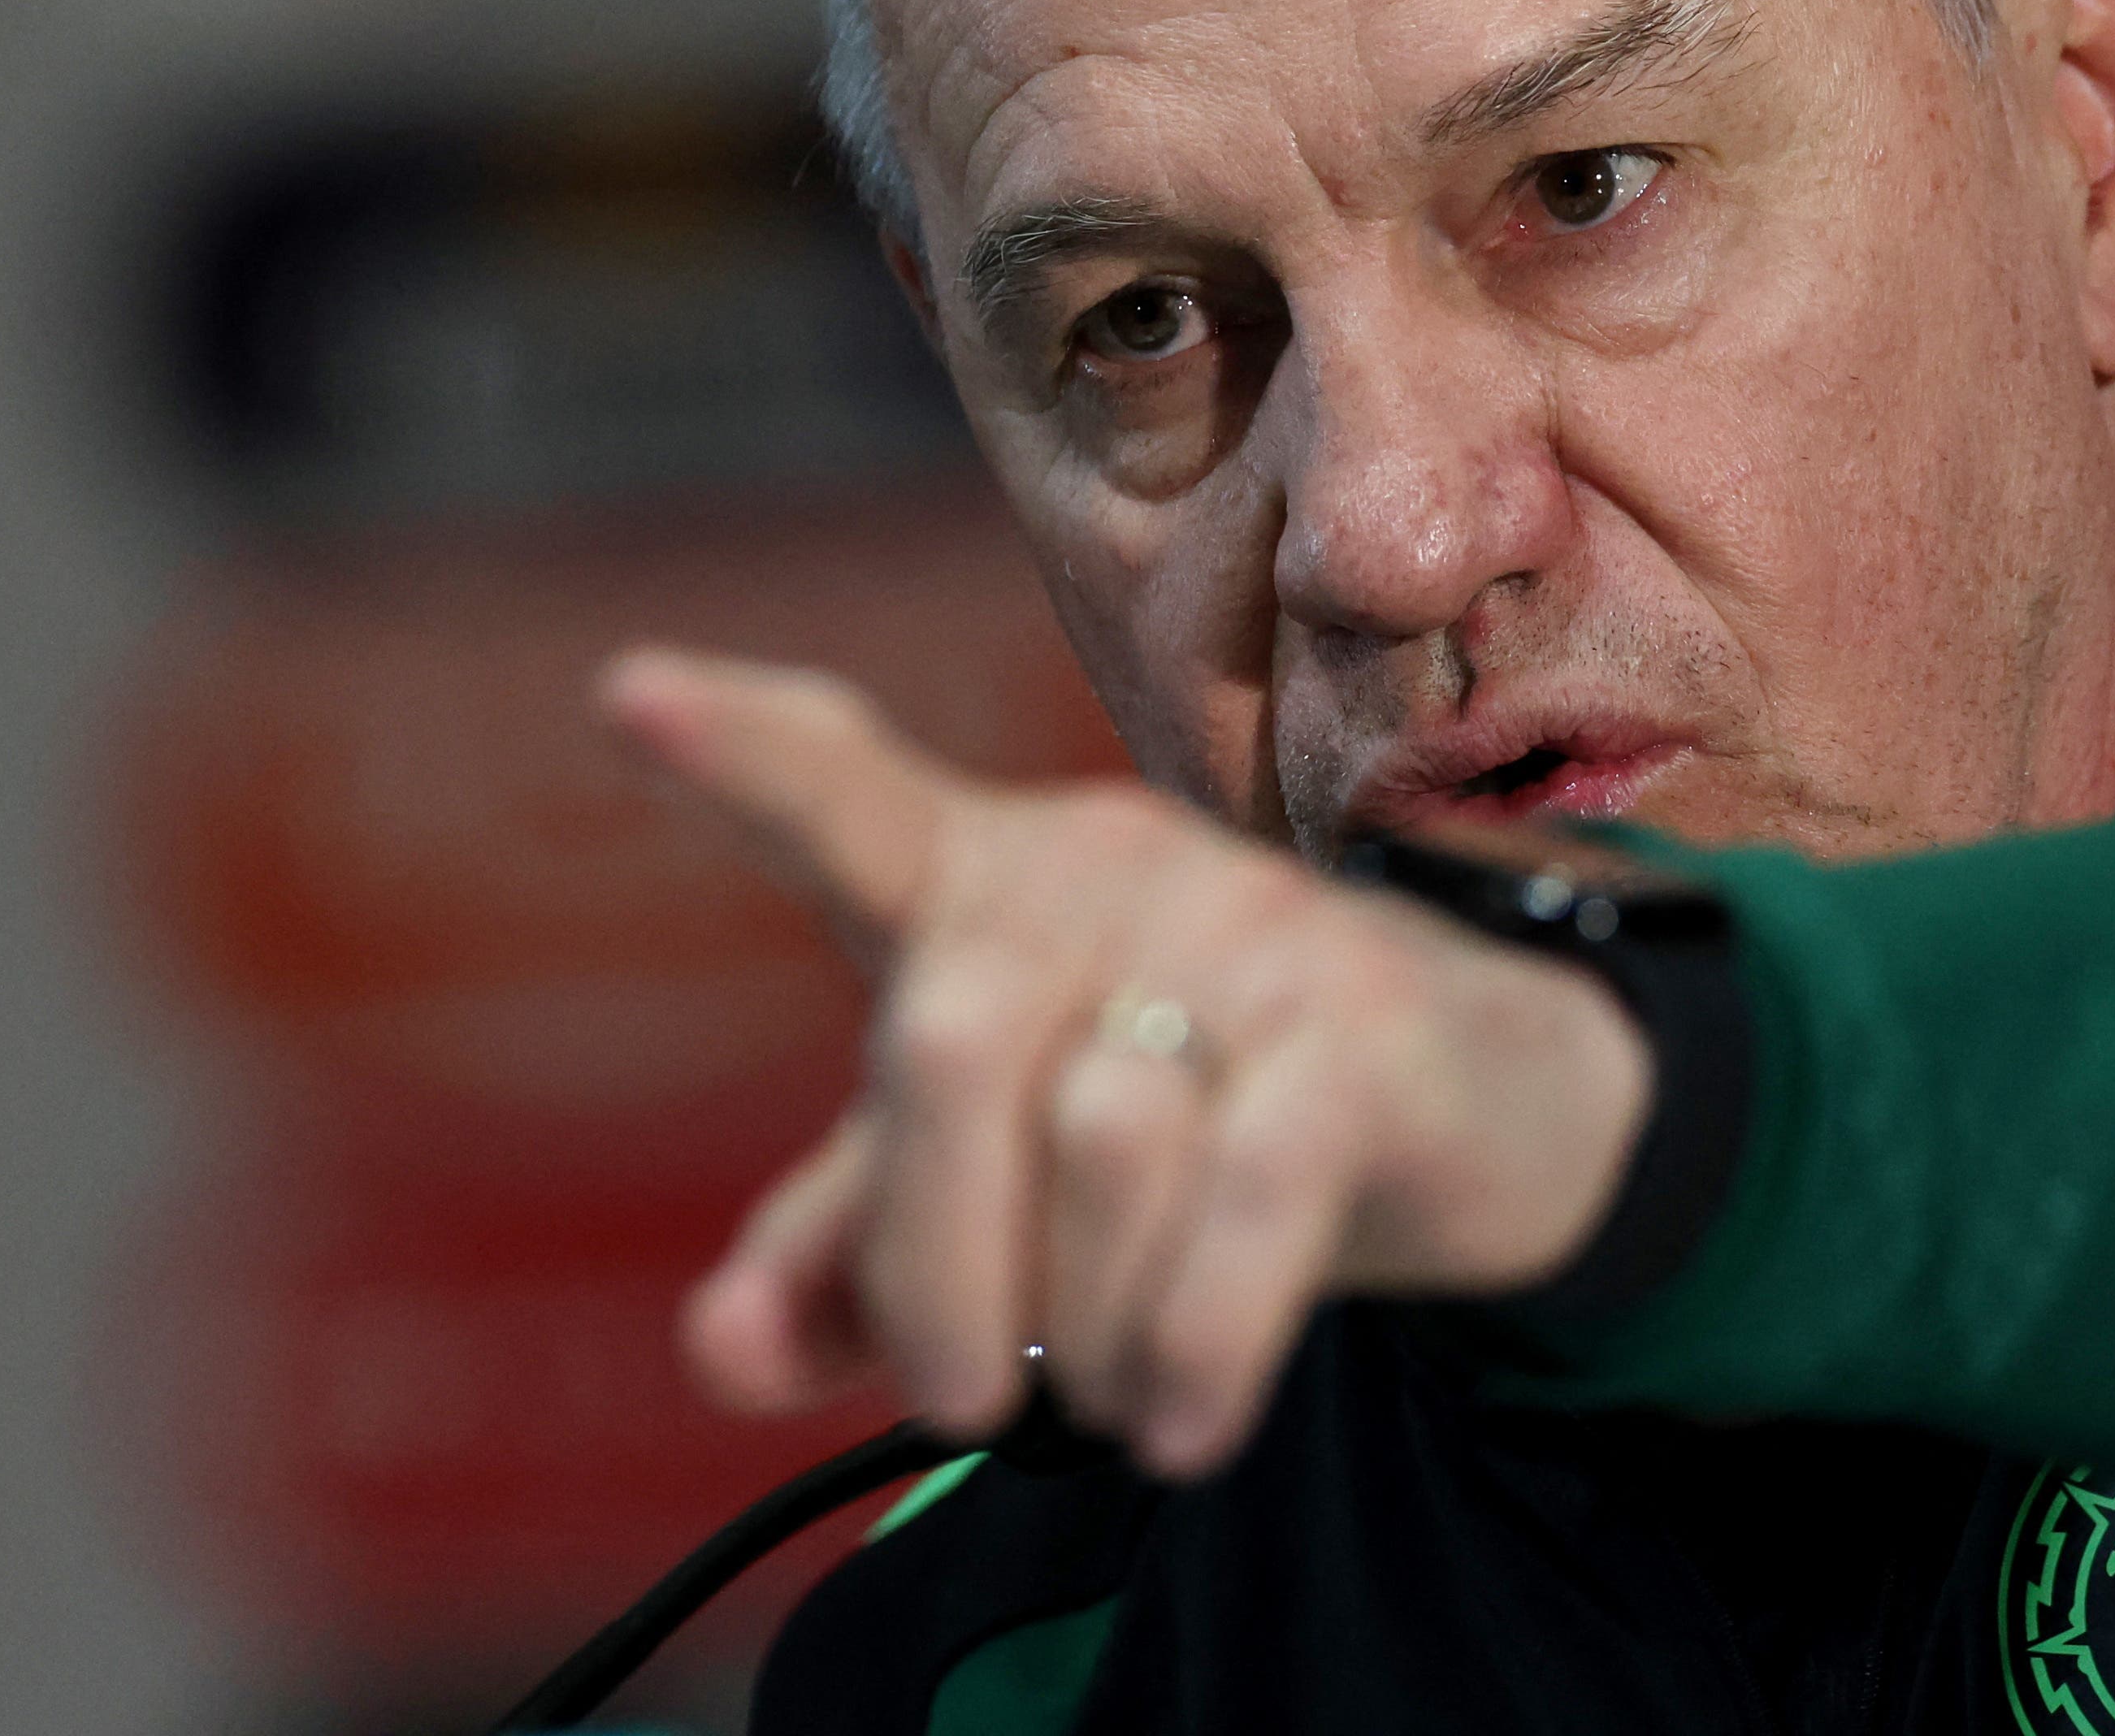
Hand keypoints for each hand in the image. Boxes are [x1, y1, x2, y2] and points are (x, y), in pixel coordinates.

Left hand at [598, 648, 1654, 1477]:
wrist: (1484, 1101)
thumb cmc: (1198, 1120)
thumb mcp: (1009, 1187)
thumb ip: (850, 1257)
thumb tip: (723, 1346)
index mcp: (994, 886)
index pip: (849, 802)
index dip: (741, 754)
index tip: (630, 695)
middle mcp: (1113, 869)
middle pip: (947, 1049)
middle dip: (933, 1273)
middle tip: (967, 1400)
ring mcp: (1255, 929)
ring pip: (1100, 1140)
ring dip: (1085, 1330)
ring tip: (1114, 1389)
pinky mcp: (1371, 1023)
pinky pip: (1245, 1199)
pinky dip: (1194, 1345)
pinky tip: (1183, 1419)